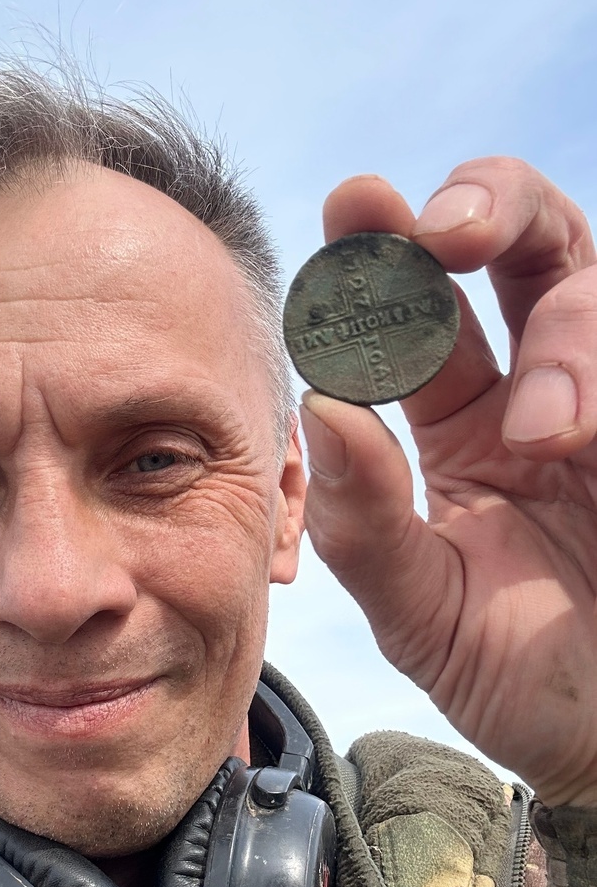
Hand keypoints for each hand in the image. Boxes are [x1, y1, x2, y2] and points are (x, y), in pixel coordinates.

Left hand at [300, 158, 596, 807]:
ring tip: (542, 431)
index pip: (420, 318)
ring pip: (594, 292)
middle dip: (485, 207)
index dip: (386, 260)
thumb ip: (368, 524)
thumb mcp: (421, 614)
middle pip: (525, 246)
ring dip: (567, 337)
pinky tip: (578, 432)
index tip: (351, 206)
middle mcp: (541, 399)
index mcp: (463, 429)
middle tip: (442, 227)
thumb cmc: (517, 680)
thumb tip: (316, 405)